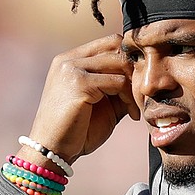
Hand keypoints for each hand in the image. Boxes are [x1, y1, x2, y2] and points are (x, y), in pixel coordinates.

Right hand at [23, 34, 139, 165]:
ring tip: (135, 107)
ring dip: (134, 85)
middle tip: (140, 94)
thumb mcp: (100, 102)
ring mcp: (72, 69)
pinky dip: (129, 99)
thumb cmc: (75, 131)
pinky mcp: (79, 83)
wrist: (51, 152)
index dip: (128, 59)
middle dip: (134, 69)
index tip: (136, 85)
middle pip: (116, 46)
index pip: (109, 42)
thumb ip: (116, 86)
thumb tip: (143, 75)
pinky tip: (131, 115)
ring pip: (120, 63)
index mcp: (69, 60)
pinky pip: (118, 82)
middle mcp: (68, 60)